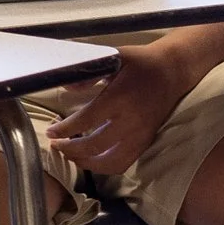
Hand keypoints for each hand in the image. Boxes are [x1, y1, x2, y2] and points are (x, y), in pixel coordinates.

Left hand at [42, 42, 202, 175]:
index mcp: (119, 98)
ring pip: (110, 162)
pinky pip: (124, 163)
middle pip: (94, 146)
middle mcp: (130, 121)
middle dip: (70, 149)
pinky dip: (105, 167)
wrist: (172, 71)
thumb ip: (89, 73)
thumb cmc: (140, 62)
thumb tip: (65, 86)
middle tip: (55, 145)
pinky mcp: (146, 142)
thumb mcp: (114, 57)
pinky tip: (91, 160)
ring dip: (86, 163)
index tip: (51, 132)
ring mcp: (140, 135)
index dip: (64, 130)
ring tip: (70, 155)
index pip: (86, 121)